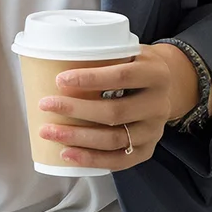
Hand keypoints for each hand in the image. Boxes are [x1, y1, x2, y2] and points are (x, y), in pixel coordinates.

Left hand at [36, 44, 206, 172]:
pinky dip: (90, 159)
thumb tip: (56, 57)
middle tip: (46, 104)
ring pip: (113, 139)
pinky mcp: (147, 151)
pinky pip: (117, 161)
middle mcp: (159, 105)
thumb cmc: (135, 65)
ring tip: (48, 131)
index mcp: (156, 74)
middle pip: (115, 112)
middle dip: (76, 110)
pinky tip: (67, 153)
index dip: (91, 79)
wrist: (166, 87)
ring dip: (77, 137)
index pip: (122, 76)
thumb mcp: (129, 50)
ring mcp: (154, 131)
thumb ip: (105, 55)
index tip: (60, 79)